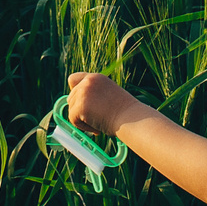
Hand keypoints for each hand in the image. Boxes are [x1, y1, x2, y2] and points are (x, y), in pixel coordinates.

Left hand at [65, 72, 206, 205]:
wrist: (136, 121)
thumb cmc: (131, 116)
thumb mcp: (113, 101)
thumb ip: (98, 99)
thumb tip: (83, 108)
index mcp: (98, 77)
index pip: (74, 78)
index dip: (76, 91)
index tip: (83, 104)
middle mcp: (89, 80)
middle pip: (70, 97)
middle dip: (80, 111)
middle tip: (98, 120)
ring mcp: (83, 92)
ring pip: (71, 111)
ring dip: (84, 122)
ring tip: (104, 123)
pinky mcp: (80, 104)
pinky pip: (74, 121)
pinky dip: (85, 128)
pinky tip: (101, 127)